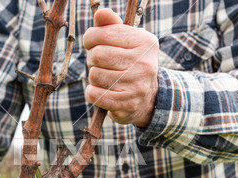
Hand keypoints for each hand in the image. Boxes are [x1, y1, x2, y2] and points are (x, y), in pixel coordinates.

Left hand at [83, 8, 158, 126]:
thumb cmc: (130, 63)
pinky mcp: (127, 104)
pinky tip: (102, 91)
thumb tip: (100, 13)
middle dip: (92, 59)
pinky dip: (92, 92)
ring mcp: (137, 85)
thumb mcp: (126, 41)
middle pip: (97, 55)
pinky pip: (94, 94)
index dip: (90, 38)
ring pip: (94, 75)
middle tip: (99, 63)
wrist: (147, 98)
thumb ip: (111, 26)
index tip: (92, 43)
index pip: (103, 34)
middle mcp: (144, 63)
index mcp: (145, 42)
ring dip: (93, 77)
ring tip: (105, 78)